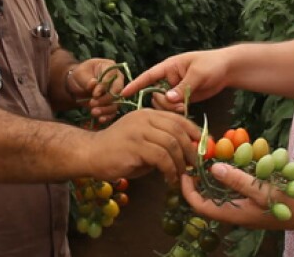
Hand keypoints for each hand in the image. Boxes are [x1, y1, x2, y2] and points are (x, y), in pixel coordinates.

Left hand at [68, 58, 124, 123]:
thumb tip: (94, 84)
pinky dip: (107, 116)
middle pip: (117, 91)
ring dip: (105, 109)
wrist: (77, 85)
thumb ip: (87, 79)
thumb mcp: (80, 73)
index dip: (104, 86)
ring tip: (93, 112)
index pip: (112, 77)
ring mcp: (115, 93)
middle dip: (105, 99)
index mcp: (110, 67)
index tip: (94, 94)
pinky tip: (100, 119)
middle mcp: (117, 80)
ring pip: (116, 103)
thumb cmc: (80, 75)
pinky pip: (113, 112)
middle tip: (92, 103)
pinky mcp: (111, 104)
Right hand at [86, 108, 200, 183]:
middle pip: (178, 130)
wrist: (90, 153)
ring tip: (182, 175)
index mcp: (148, 113)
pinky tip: (169, 179)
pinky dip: (170, 170)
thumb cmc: (118, 151)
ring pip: (172, 143)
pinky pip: (161, 157)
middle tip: (196, 165)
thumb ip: (161, 142)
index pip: (178, 118)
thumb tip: (187, 153)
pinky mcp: (134, 145)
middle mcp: (145, 117)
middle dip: (191, 149)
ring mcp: (139, 130)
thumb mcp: (143, 140)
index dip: (194, 132)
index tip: (203, 148)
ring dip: (181, 163)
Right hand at [120, 50, 229, 112]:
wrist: (227, 69)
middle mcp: (168, 79)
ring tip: (184, 106)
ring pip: (163, 105)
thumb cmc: (211, 64)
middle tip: (177, 104)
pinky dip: (177, 112)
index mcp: (168, 68)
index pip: (148, 76)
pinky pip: (173, 109)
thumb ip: (183, 86)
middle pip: (155, 95)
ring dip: (171, 109)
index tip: (123, 92)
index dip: (135, 85)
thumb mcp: (198, 73)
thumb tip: (168, 99)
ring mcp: (175, 90)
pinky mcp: (182, 99)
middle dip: (162, 103)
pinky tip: (186, 110)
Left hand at [181, 162, 293, 230]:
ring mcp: (245, 207)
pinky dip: (234, 173)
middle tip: (197, 159)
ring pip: (223, 191)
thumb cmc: (288, 203)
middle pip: (209, 197)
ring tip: (214, 155)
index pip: (200, 206)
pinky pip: (237, 187)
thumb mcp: (261, 189)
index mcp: (233, 214)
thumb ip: (237, 179)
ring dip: (217, 174)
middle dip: (201, 179)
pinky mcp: (253, 200)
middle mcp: (236, 212)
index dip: (188, 190)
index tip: (184, 172)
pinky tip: (238, 158)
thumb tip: (213, 168)